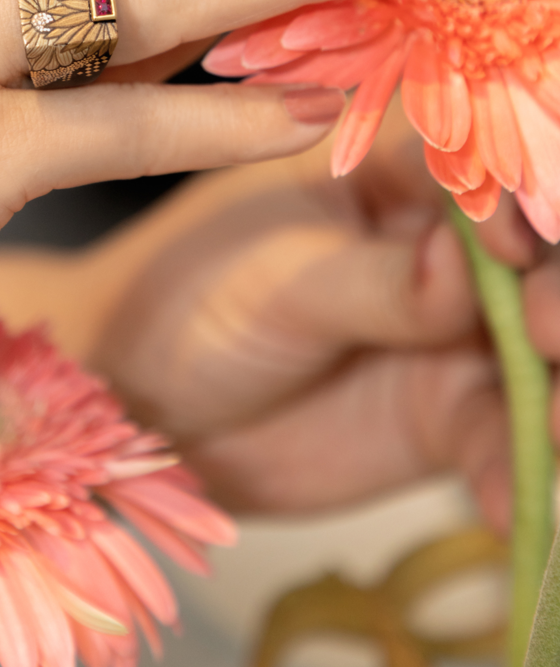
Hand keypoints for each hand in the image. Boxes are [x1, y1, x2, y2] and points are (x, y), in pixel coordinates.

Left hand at [0, 100, 533, 529]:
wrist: (148, 403)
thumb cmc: (190, 296)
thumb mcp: (277, 276)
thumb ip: (377, 278)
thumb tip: (466, 260)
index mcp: (397, 172)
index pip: (489, 165)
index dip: (523, 194)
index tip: (511, 241)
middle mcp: (447, 246)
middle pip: (539, 256)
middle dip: (558, 289)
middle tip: (545, 331)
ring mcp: (455, 333)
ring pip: (543, 351)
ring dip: (559, 388)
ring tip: (552, 427)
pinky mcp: (448, 415)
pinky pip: (503, 438)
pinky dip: (516, 468)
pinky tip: (509, 501)